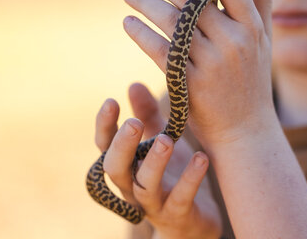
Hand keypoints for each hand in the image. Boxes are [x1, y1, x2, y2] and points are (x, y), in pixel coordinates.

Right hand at [95, 83, 221, 238]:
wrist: (194, 222)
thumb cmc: (173, 174)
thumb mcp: (160, 140)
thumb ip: (146, 116)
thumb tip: (133, 84)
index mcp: (126, 165)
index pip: (105, 146)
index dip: (104, 126)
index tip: (111, 100)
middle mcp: (133, 186)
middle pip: (116, 169)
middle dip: (122, 146)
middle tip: (133, 123)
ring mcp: (155, 203)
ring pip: (145, 186)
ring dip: (154, 163)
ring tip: (166, 140)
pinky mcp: (178, 214)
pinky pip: (182, 198)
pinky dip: (190, 179)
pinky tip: (201, 158)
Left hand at [123, 0, 276, 148]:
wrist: (246, 132)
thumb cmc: (252, 80)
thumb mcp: (262, 38)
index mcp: (253, 27)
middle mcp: (234, 42)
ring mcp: (212, 64)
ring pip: (171, 22)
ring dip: (144, 3)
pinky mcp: (190, 85)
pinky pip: (159, 51)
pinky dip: (141, 33)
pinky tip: (129, 23)